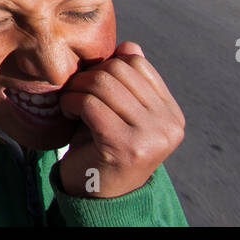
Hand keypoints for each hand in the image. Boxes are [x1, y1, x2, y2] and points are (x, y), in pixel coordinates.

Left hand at [58, 42, 184, 198]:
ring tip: (71, 104)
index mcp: (170, 113)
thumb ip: (127, 81)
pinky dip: (71, 103)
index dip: (106, 65)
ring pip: (103, 83)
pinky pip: (90, 103)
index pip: (136, 62)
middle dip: (88, 75)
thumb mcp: (120, 111)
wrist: (96, 195)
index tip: (92, 84)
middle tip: (75, 93)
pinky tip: (68, 114)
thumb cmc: (103, 146)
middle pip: (118, 69)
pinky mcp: (125, 146)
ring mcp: (150, 136)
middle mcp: (168, 125)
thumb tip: (129, 45)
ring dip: (76, 89)